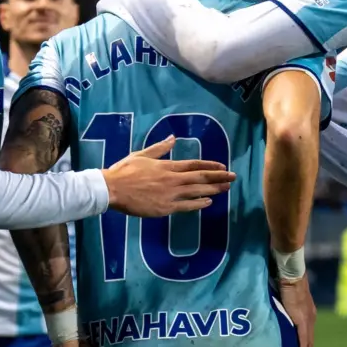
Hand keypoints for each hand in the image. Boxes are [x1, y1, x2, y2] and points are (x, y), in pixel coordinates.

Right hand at [102, 137, 234, 216]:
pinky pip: (186, 206)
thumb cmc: (125, 171)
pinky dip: (199, 203)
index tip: (223, 166)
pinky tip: (209, 201)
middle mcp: (172, 179)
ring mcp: (170, 195)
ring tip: (226, 188)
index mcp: (167, 166)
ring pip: (197, 192)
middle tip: (234, 177)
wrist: (112, 189)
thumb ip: (160, 148)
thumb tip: (173, 138)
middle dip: (219, 177)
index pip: (194, 165)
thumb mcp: (142, 155)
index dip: (210, 166)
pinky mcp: (165, 208)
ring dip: (214, 189)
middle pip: (200, 178)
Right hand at [275, 274, 315, 346]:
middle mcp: (310, 318)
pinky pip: (303, 340)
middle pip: (309, 345)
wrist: (291, 272)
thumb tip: (274, 316)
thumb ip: (282, 308)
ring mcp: (307, 320)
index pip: (307, 337)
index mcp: (307, 314)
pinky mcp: (302, 319)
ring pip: (308, 345)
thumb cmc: (286, 280)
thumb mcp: (285, 299)